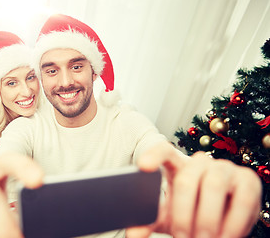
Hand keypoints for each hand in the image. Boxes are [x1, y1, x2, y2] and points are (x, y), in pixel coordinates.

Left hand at [127, 141, 261, 237]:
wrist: (221, 219)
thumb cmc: (189, 212)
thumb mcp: (168, 217)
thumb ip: (150, 222)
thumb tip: (133, 234)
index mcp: (176, 165)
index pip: (163, 151)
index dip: (153, 155)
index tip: (143, 166)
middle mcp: (200, 162)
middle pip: (186, 179)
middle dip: (183, 214)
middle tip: (182, 237)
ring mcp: (224, 168)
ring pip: (213, 186)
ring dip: (207, 220)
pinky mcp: (247, 180)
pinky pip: (242, 199)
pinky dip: (233, 224)